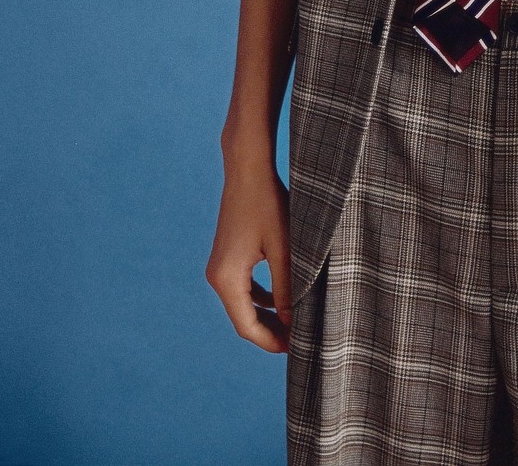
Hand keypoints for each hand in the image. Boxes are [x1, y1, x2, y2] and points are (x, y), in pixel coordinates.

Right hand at [205, 161, 292, 352]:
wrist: (248, 168)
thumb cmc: (268, 205)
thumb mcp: (285, 249)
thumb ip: (288, 289)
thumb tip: (294, 323)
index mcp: (226, 279)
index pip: (247, 327)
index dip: (272, 342)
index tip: (298, 350)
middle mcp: (218, 276)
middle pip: (243, 319)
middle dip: (271, 332)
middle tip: (300, 340)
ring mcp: (220, 265)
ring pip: (244, 304)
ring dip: (268, 316)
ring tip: (295, 325)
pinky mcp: (228, 255)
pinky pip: (245, 287)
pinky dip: (262, 298)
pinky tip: (283, 300)